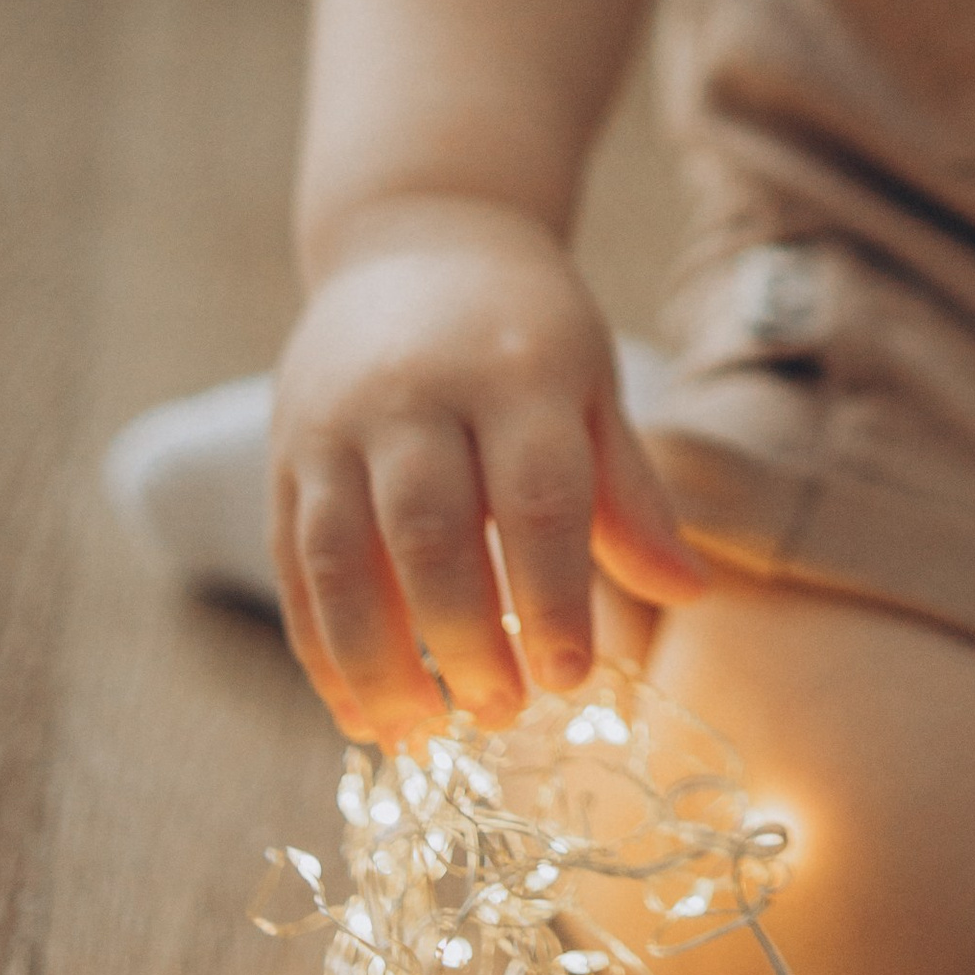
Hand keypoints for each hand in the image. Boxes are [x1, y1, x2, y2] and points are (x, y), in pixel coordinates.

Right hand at [270, 199, 703, 745]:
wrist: (416, 237)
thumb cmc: (526, 329)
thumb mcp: (593, 385)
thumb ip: (628, 494)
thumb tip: (690, 592)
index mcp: (515, 373)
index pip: (537, 498)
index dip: (553, 596)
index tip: (569, 678)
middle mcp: (416, 394)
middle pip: (430, 533)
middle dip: (463, 639)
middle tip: (502, 713)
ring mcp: (336, 422)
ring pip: (341, 558)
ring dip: (375, 662)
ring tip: (418, 737)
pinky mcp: (284, 451)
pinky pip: (293, 563)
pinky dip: (319, 647)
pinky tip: (356, 711)